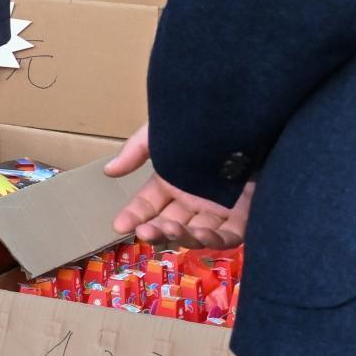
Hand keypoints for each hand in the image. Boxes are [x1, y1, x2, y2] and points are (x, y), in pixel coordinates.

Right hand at [104, 126, 252, 246]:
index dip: (133, 215)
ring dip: (182, 236)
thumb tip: (109, 170)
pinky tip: (202, 235)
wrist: (246, 116)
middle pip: (169, 222)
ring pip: (196, 232)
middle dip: (155, 230)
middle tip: (145, 232)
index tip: (119, 225)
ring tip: (172, 230)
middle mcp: (192, 199)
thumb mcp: (162, 133)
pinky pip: (228, 235)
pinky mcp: (243, 214)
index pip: (148, 204)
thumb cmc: (203, 123)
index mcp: (171, 181)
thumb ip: (136, 151)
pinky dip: (215, 240)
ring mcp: (217, 208)